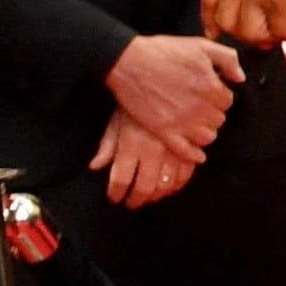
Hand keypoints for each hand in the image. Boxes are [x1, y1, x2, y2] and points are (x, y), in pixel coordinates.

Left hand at [88, 109, 204, 209]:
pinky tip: (169, 187)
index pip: (121, 180)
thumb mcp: (116, 121)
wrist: (161, 81)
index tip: (115, 198)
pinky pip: (186, 174)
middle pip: (145, 187)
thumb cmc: (135, 102)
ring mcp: (174, 150)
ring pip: (167, 185)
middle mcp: (153, 151)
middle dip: (136, 200)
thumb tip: (95, 167)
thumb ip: (107, 146)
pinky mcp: (190, 146)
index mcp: (131, 145)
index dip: (117, 193)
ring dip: (157, 196)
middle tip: (132, 203)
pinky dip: (178, 185)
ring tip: (149, 197)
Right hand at [107, 30, 243, 149]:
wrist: (128, 62)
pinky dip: (194, 154)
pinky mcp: (163, 131)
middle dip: (212, 113)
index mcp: (211, 87)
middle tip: (200, 106)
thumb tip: (240, 77)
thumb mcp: (200, 45)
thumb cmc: (163, 51)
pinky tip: (198, 154)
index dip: (219, 96)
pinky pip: (186, 151)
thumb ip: (227, 58)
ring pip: (207, 137)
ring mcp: (181, 122)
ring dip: (205, 131)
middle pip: (219, 120)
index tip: (209, 93)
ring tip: (196, 123)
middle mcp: (199, 108)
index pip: (228, 101)